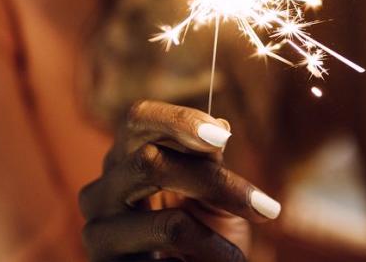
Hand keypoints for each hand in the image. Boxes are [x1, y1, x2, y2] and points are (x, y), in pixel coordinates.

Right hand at [78, 100, 281, 260]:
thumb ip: (208, 160)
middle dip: (214, 183)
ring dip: (216, 240)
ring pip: (169, 222)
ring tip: (238, 257)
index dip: (179, 120)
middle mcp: (102, 189)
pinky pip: (171, 260)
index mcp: (126, 159)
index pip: (139, 118)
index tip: (223, 137)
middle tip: (267, 209)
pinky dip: (208, 259)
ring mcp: (98, 230)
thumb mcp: (210, 195)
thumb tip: (220, 124)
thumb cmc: (198, 240)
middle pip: (149, 161)